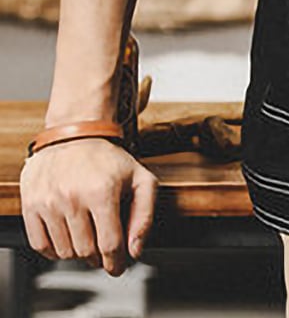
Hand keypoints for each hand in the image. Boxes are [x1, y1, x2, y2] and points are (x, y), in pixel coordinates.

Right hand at [20, 138, 157, 275]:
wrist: (75, 134)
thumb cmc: (109, 159)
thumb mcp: (140, 179)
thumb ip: (144, 214)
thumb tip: (135, 249)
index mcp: (102, 191)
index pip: (110, 244)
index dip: (116, 262)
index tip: (118, 266)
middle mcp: (73, 197)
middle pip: (86, 251)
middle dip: (99, 255)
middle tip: (104, 247)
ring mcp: (49, 202)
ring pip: (64, 251)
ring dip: (78, 252)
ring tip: (87, 235)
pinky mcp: (31, 204)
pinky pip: (41, 245)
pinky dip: (55, 249)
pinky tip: (67, 236)